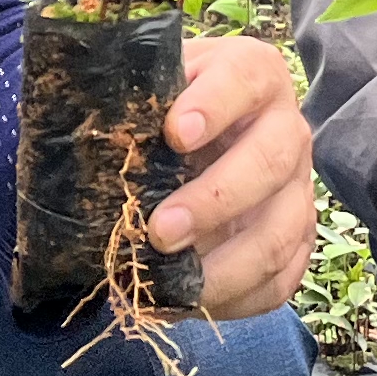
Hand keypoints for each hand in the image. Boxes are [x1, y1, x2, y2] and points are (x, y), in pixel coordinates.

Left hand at [146, 37, 317, 321]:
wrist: (188, 143)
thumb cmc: (158, 111)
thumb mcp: (145, 88)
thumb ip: (127, 96)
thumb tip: (78, 127)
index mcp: (253, 73)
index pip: (244, 78)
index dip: (214, 104)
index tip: (174, 133)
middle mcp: (287, 127)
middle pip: (271, 162)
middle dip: (215, 201)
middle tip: (161, 230)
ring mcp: (298, 187)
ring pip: (282, 231)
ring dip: (226, 265)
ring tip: (168, 283)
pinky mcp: (297, 238)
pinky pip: (281, 278)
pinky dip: (235, 298)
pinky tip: (186, 302)